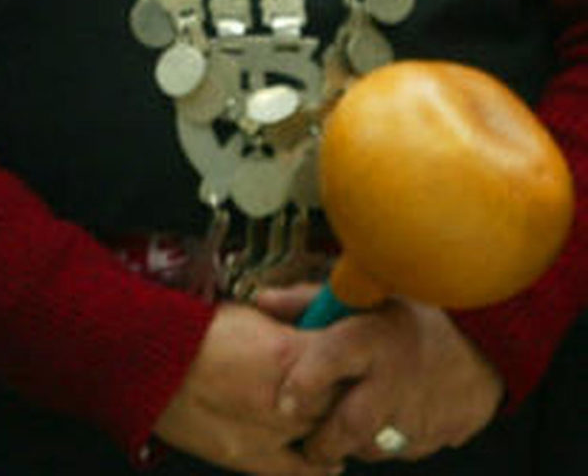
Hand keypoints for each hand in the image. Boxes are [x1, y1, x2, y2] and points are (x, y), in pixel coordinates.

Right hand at [151, 299, 345, 475]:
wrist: (140, 359)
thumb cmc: (187, 330)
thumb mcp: (247, 315)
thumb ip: (290, 330)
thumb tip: (318, 337)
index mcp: (290, 354)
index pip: (350, 366)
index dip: (353, 363)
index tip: (351, 361)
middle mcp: (289, 398)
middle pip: (347, 404)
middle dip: (345, 395)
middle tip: (341, 388)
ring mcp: (272, 433)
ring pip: (329, 437)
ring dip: (331, 426)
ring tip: (324, 417)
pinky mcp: (251, 458)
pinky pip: (304, 470)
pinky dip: (319, 463)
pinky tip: (324, 456)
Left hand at [285, 298, 503, 463]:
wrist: (487, 340)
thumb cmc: (412, 316)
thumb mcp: (363, 298)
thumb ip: (308, 302)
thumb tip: (260, 302)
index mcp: (372, 337)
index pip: (331, 360)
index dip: (304, 383)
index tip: (283, 402)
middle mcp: (396, 377)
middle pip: (351, 423)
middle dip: (323, 442)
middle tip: (307, 447)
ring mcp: (423, 410)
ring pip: (377, 445)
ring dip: (355, 446)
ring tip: (342, 438)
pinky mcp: (444, 432)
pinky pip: (407, 450)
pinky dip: (389, 444)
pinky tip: (383, 428)